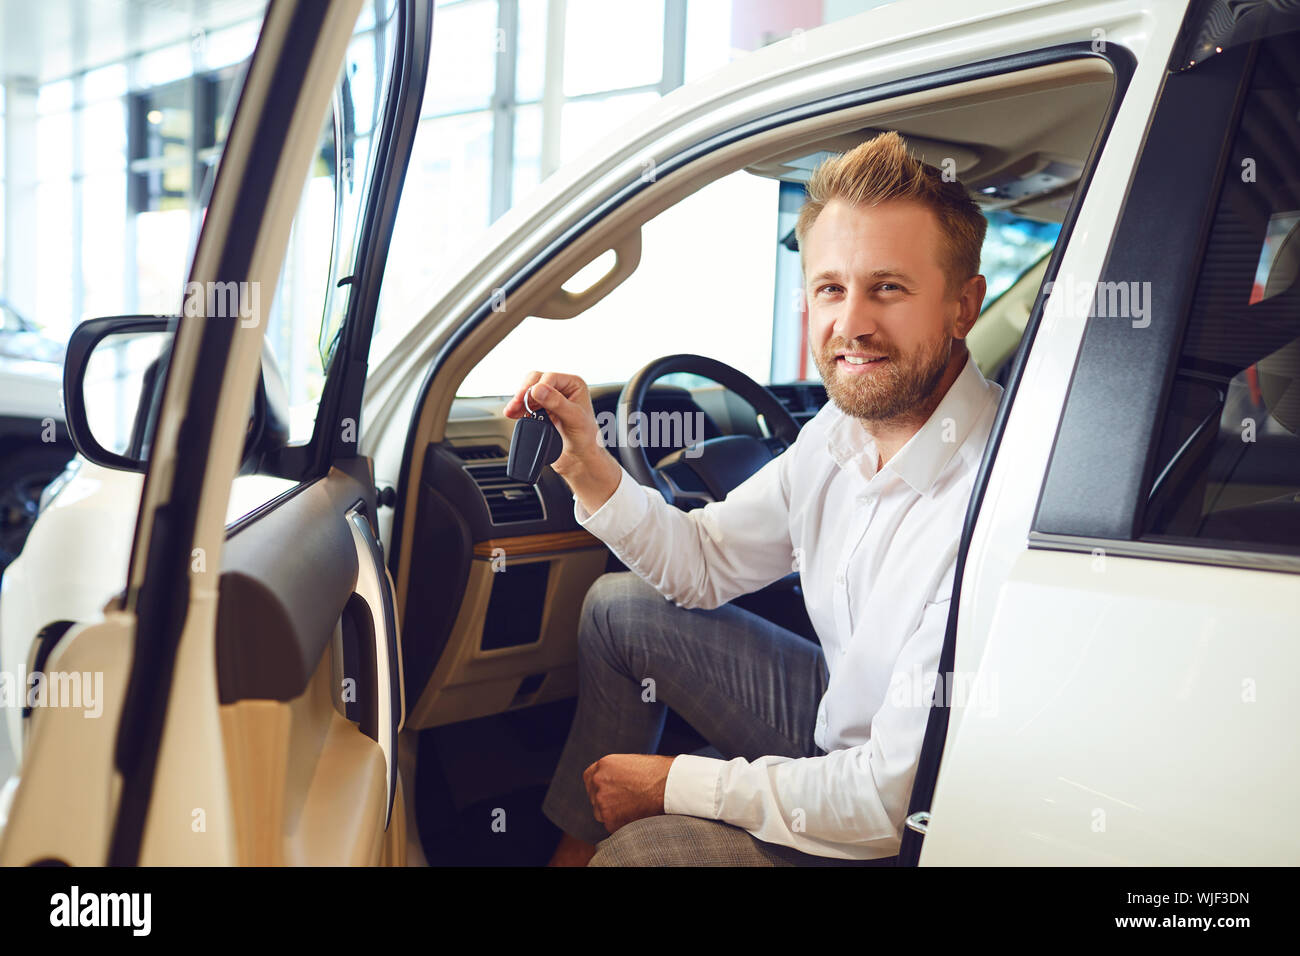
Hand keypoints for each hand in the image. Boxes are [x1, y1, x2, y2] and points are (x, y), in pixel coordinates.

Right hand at [504, 370, 619, 510]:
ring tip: (512, 410)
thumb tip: (538, 390)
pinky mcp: (541, 411)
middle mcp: (562, 389)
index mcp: (574, 385)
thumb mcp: (574, 418)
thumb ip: (557, 403)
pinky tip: (513, 413)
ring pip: (528, 391)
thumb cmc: (586, 440)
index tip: (528, 398)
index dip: (537, 386)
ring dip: (519, 400)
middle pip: (536, 380)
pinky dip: (518, 408)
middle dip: (524, 392)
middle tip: (517, 403)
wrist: (580, 460)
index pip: (550, 377)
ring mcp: (550, 400)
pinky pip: (525, 404)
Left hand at [582, 754, 675, 833]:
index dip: (598, 785)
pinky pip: (610, 825)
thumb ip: (614, 772)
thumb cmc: (657, 773)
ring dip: (612, 813)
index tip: (607, 790)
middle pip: (594, 796)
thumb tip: (610, 783)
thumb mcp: (630, 763)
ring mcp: (602, 802)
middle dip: (605, 800)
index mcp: (603, 765)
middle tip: (624, 802)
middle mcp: (598, 782)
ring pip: (601, 812)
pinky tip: (635, 816)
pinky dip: (621, 824)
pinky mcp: (610, 820)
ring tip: (633, 808)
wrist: (669, 786)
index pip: (589, 778)